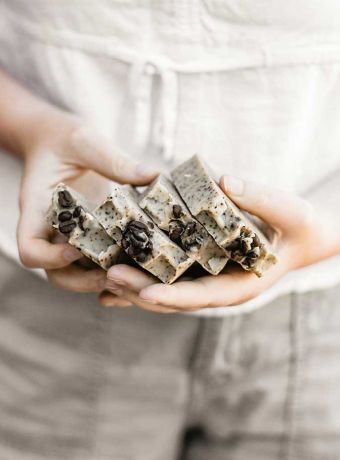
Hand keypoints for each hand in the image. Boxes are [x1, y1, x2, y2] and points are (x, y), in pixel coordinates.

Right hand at [17, 107, 156, 291]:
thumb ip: (112, 159)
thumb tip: (153, 176)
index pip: (30, 249)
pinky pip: (100, 260)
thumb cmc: (64, 139)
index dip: (50, 259)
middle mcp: (52, 231)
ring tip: (134, 275)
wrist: (60, 142)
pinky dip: (118, 267)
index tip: (76, 250)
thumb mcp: (84, 141)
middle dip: (83, 282)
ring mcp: (71, 237)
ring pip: (80, 274)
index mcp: (38, 210)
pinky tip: (143, 263)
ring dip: (104, 280)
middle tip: (115, 276)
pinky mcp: (91, 236)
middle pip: (56, 275)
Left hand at [102, 175, 339, 312]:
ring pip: (167, 289)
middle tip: (108, 277)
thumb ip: (260, 198)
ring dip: (135, 285)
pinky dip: (142, 275)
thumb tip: (224, 181)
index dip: (173, 296)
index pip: (203, 296)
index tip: (143, 293)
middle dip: (142, 291)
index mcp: (241, 284)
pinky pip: (168, 275)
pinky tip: (112, 274)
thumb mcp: (288, 209)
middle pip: (176, 297)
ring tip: (101, 275)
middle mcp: (219, 288)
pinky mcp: (200, 267)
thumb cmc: (298, 224)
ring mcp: (208, 279)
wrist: (302, 234)